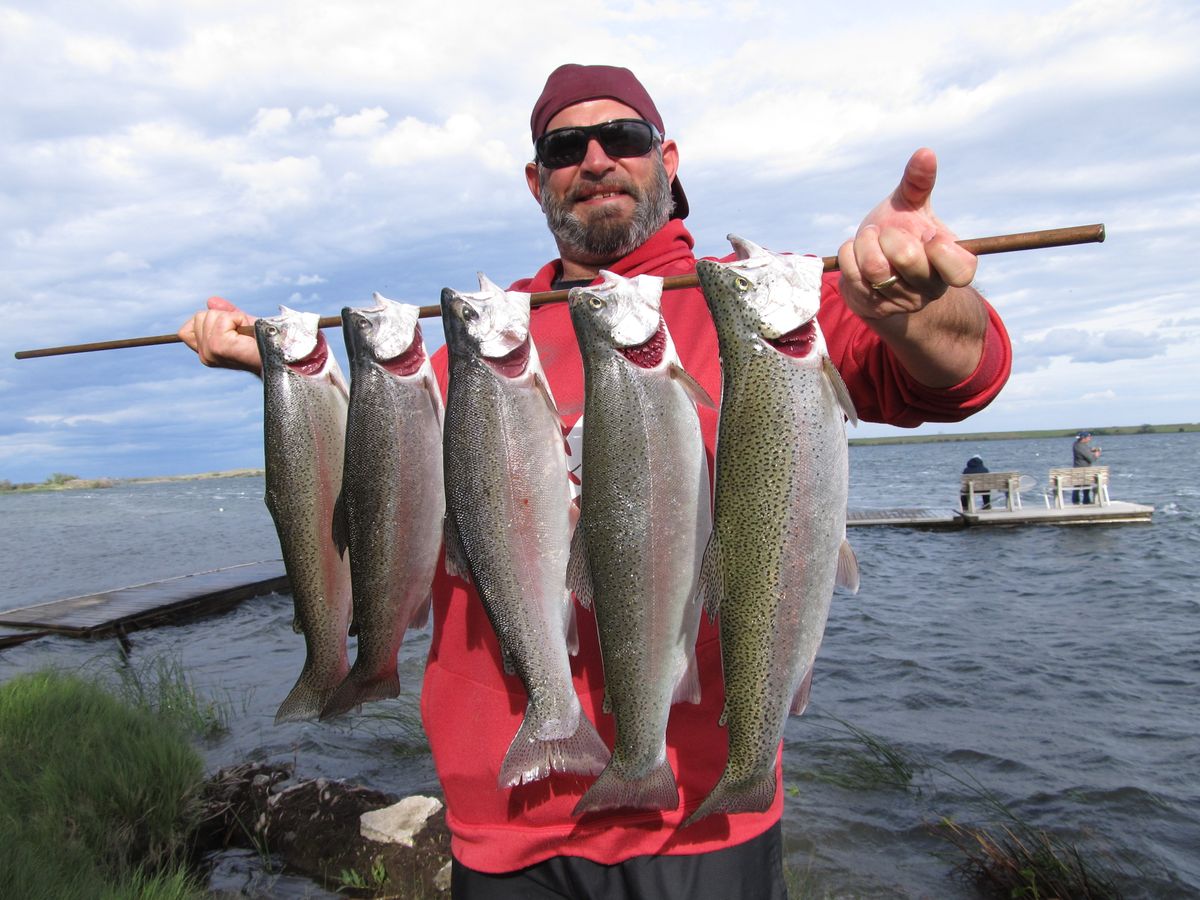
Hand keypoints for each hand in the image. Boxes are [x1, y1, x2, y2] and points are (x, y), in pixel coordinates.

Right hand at [177, 296, 261, 373]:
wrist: (280, 355)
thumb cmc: (265, 343)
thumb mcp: (241, 324)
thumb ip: (225, 314)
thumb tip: (211, 301)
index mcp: (205, 353)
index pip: (185, 330)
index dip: (207, 320)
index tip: (230, 328)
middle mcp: (205, 356)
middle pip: (199, 317)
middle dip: (223, 317)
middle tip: (242, 333)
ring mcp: (210, 352)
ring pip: (210, 315)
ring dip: (232, 319)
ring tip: (246, 334)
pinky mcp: (219, 347)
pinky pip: (222, 319)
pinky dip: (237, 319)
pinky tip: (247, 333)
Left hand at [837, 148, 977, 319]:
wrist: (872, 260)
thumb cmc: (899, 229)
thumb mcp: (911, 205)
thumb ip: (919, 182)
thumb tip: (925, 153)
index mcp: (952, 265)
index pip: (960, 270)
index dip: (940, 251)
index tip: (927, 235)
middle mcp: (930, 288)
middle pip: (907, 259)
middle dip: (889, 234)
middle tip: (886, 231)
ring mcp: (901, 302)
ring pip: (875, 268)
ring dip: (865, 242)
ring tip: (870, 238)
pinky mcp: (873, 307)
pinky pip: (852, 275)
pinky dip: (849, 254)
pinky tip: (856, 253)